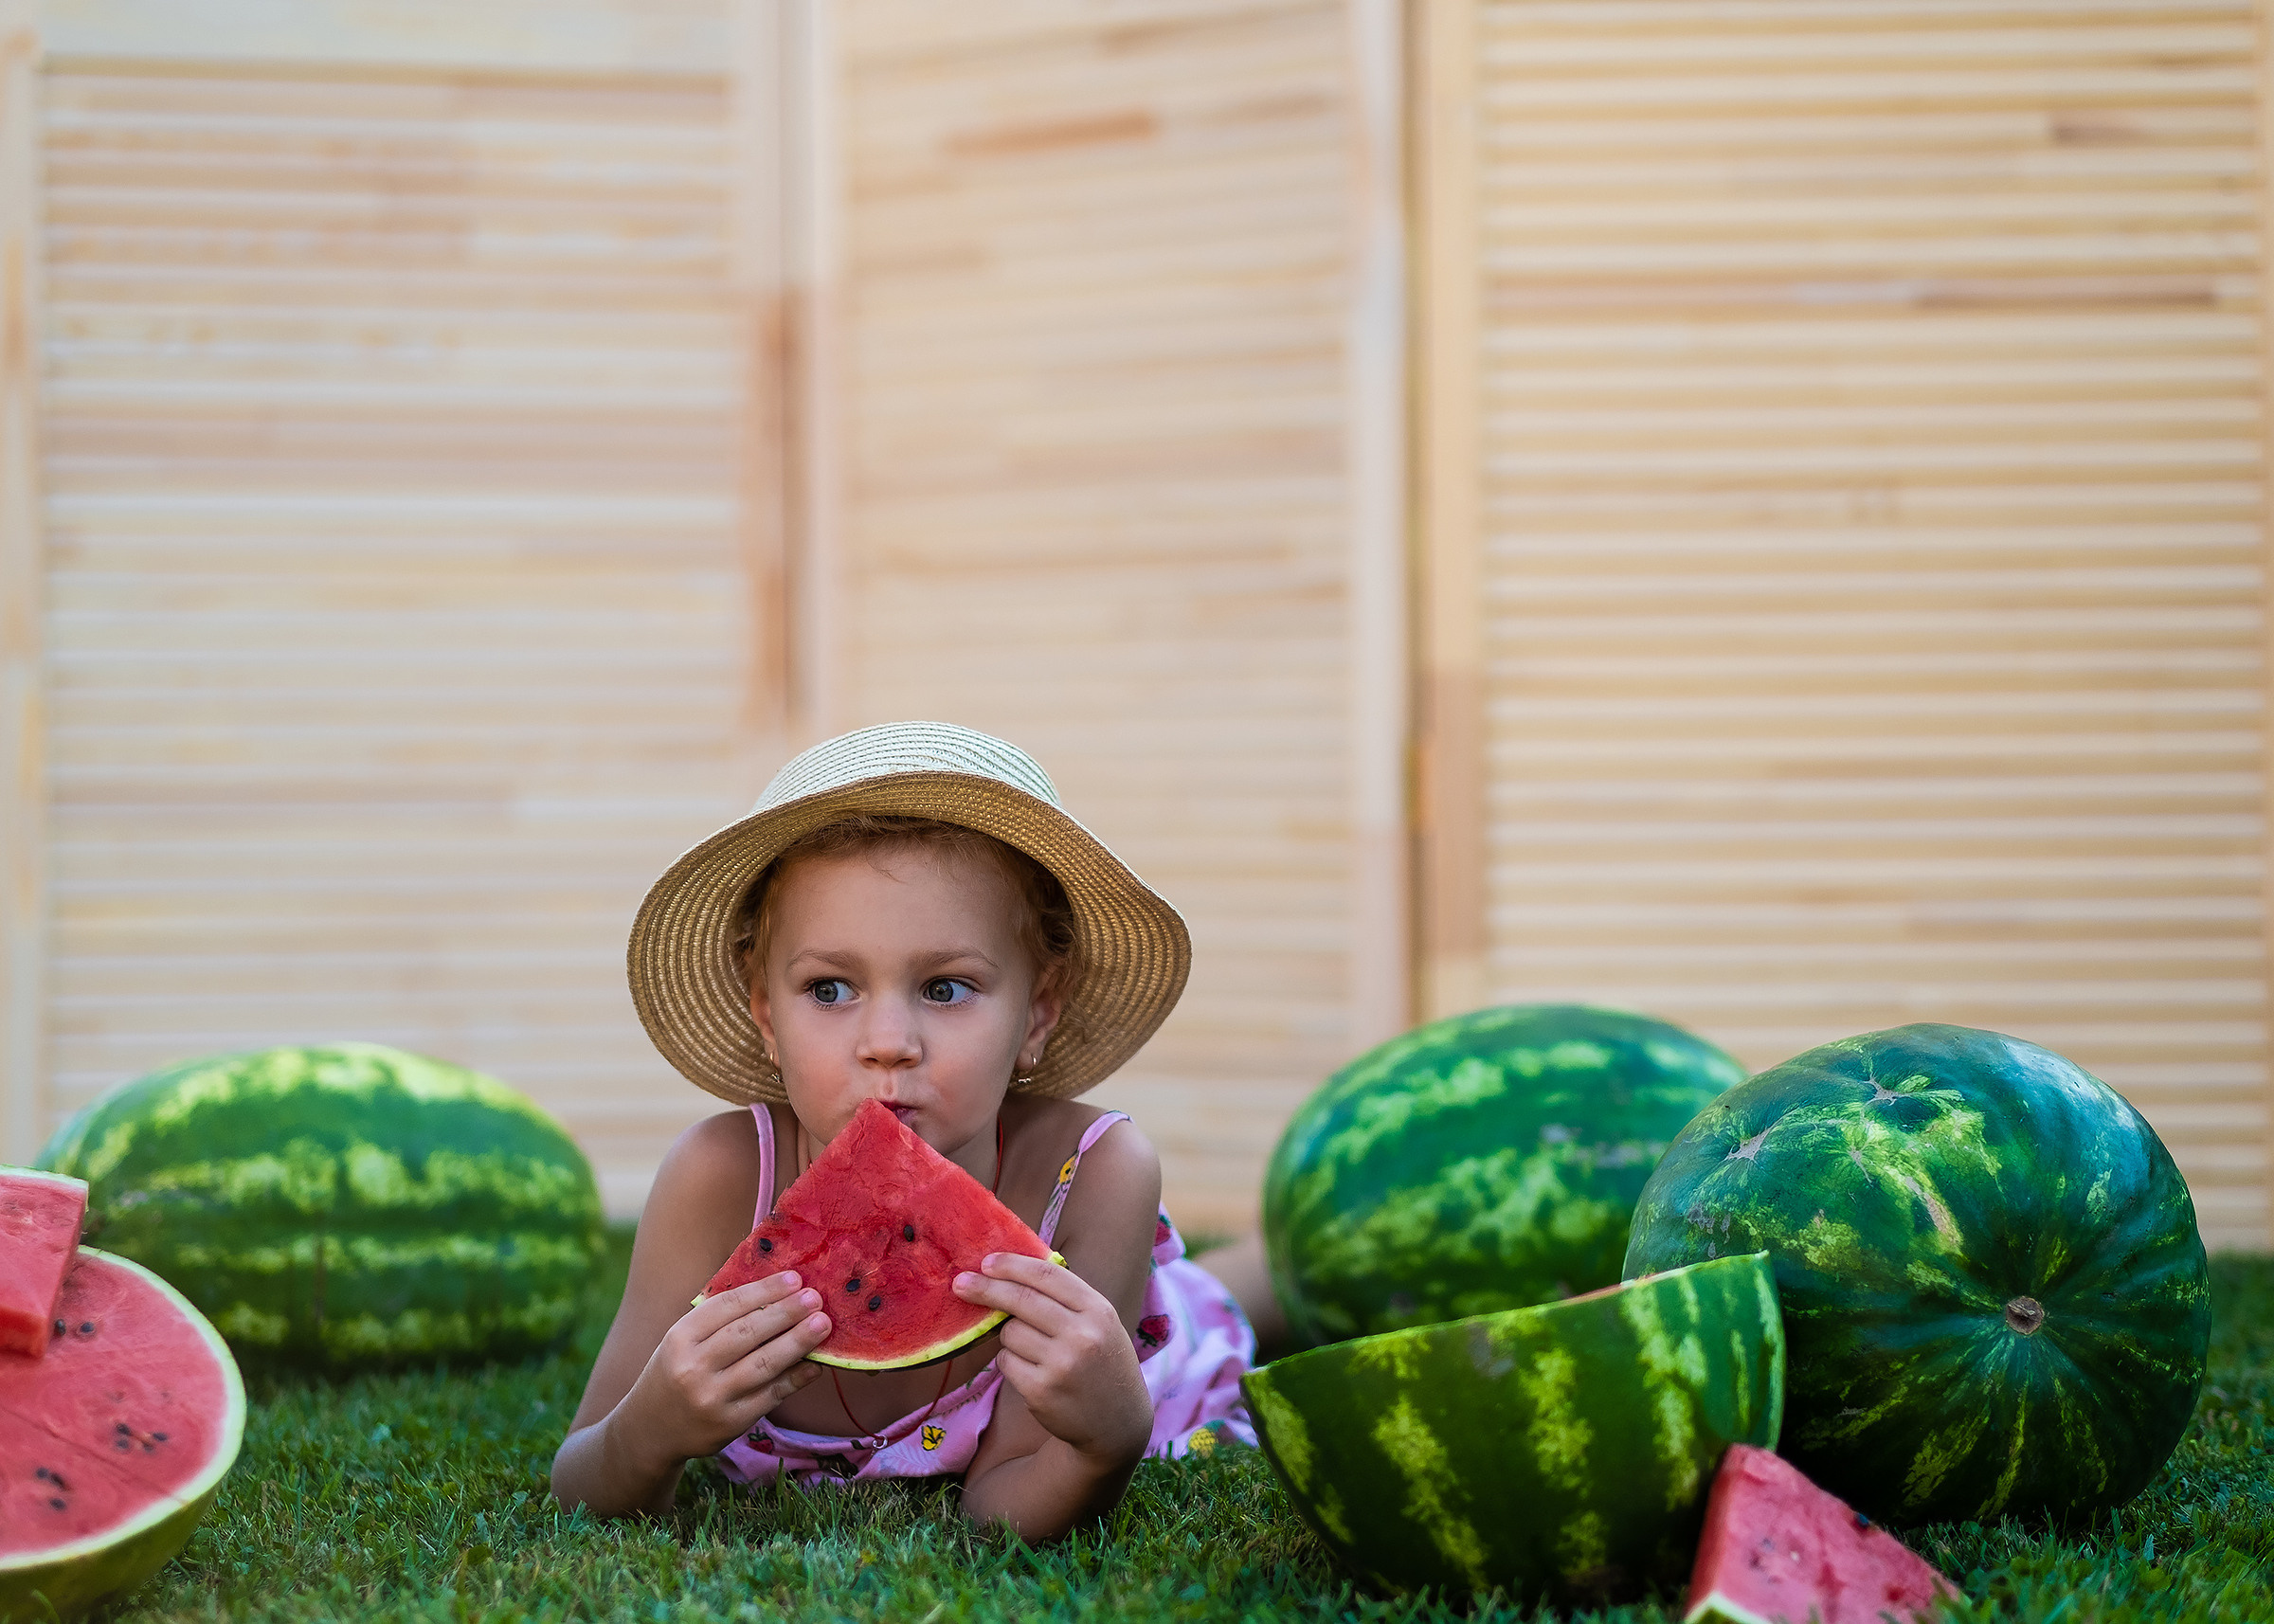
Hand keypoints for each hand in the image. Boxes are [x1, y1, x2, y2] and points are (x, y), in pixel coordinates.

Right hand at [615, 1272, 832, 1469]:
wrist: (649, 1431)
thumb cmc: (675, 1372)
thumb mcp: (682, 1341)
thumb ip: (719, 1320)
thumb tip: (777, 1292)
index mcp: (680, 1337)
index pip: (727, 1306)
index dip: (764, 1290)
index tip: (795, 1278)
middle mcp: (693, 1367)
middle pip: (747, 1333)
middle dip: (786, 1312)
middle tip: (815, 1297)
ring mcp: (711, 1398)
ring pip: (762, 1364)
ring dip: (797, 1342)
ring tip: (823, 1324)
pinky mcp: (729, 1424)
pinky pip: (769, 1396)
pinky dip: (795, 1379)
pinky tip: (815, 1365)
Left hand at [953, 1253, 1151, 1469]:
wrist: (1117, 1422)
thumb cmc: (1102, 1362)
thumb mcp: (1100, 1323)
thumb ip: (1065, 1299)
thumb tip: (1009, 1273)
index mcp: (1098, 1310)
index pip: (1047, 1275)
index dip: (1012, 1265)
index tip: (987, 1262)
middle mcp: (1082, 1335)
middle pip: (1021, 1300)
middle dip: (986, 1288)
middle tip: (960, 1282)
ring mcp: (1061, 1365)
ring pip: (1009, 1333)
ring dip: (1010, 1337)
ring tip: (1034, 1351)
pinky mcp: (1041, 1391)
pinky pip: (1005, 1362)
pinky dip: (1010, 1362)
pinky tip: (1032, 1372)